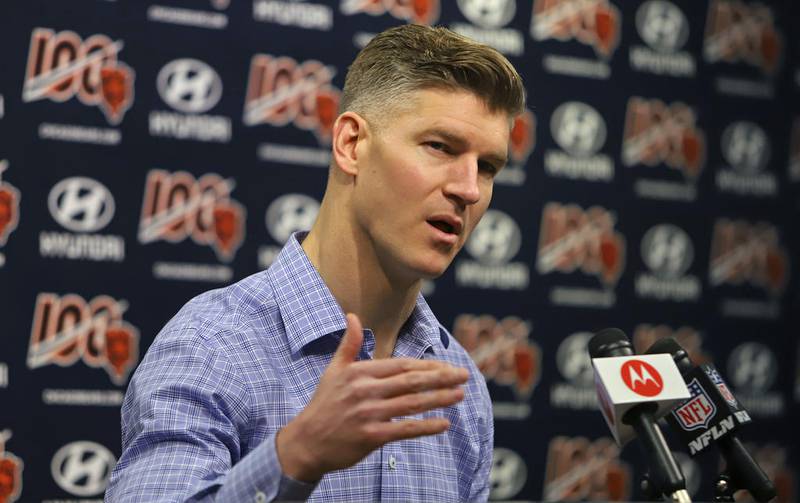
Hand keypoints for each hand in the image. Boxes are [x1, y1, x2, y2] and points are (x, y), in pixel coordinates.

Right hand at [275, 313, 468, 481]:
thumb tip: (351, 315)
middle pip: (412, 381)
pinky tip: (444, 424)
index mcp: (360, 372)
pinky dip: (426, 426)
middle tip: (464, 375)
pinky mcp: (372, 436)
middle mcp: (366, 391)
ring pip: (412, 404)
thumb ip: (348, 344)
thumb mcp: (333, 370)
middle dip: (441, 378)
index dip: (427, 366)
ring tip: (460, 395)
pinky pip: (405, 429)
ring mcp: (369, 414)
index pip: (401, 365)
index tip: (447, 366)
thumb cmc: (324, 404)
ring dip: (440, 399)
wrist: (307, 442)